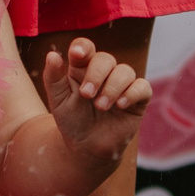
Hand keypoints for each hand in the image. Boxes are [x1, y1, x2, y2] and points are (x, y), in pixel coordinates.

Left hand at [41, 37, 150, 166]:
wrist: (87, 148)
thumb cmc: (72, 121)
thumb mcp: (58, 101)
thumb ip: (53, 78)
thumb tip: (52, 54)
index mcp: (82, 68)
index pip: (85, 48)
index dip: (83, 47)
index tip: (77, 54)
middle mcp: (104, 73)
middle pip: (105, 58)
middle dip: (96, 74)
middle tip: (86, 95)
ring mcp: (122, 84)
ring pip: (125, 71)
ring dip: (112, 87)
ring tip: (101, 107)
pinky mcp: (137, 99)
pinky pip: (143, 87)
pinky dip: (132, 93)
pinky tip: (120, 105)